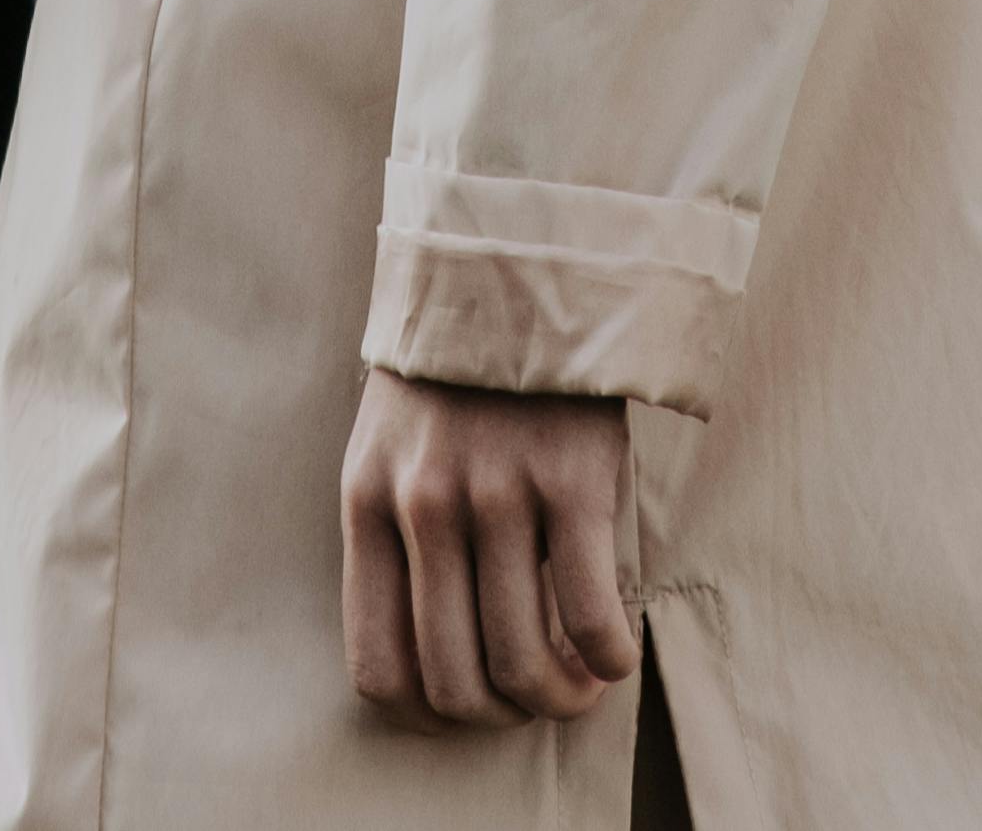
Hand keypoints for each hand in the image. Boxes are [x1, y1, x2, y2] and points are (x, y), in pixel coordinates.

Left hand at [341, 370, 640, 730]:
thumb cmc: (455, 373)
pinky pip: (590, 615)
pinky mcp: (571, 477)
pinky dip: (606, 660)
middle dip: (500, 715)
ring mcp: (498, 491)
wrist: (521, 264)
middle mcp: (424, 504)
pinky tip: (614, 654)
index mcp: (367, 501)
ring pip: (522, 662)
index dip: (428, 717)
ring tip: (578, 684)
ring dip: (558, 698)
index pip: (378, 668)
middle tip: (533, 699)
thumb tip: (434, 665)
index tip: (466, 709)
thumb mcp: (392, 448)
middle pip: (454, 681)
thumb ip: (397, 541)